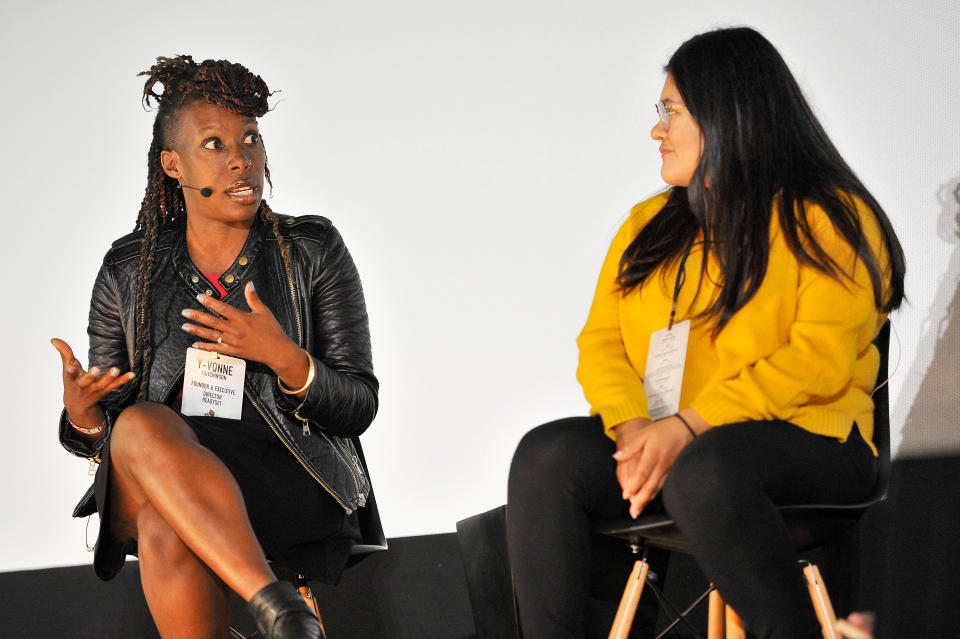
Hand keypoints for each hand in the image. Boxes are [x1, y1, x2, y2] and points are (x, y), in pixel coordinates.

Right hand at [51, 338, 135, 430]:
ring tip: (116, 370)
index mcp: (72, 379)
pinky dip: (123, 380)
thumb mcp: (66, 368)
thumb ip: (64, 353)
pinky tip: (132, 374)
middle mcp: (83, 386)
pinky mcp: (105, 391)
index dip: (70, 370)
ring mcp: (95, 390)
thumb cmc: (73, 381)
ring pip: (103, 385)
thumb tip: (53, 339)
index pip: (70, 374)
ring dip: (110, 378)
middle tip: (96, 369)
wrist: (78, 404)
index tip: (70, 366)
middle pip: (87, 381)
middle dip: (91, 376)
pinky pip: (115, 386)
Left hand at [181, 282, 304, 380]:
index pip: (222, 308)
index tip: (199, 297)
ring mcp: (233, 342)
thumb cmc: (272, 330)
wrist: (277, 351)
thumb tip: (250, 283)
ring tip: (184, 326)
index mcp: (242, 318)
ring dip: (196, 330)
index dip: (210, 302)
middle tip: (184, 312)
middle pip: (212, 322)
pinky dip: (205, 347)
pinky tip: (195, 344)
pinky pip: (216, 349)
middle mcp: (235, 330)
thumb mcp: (264, 312)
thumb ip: (253, 298)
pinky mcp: (234, 351)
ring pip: (211, 335)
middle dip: (197, 316)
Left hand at [613, 414, 693, 517]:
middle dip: (641, 500)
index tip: (626, 495)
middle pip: (650, 485)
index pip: (642, 473)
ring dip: (647, 500)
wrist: (686, 428)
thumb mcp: (644, 434)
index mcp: (653, 454)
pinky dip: (654, 494)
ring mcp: (668, 469)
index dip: (634, 485)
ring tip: (638, 510)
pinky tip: (648, 500)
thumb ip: (630, 447)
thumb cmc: (663, 430)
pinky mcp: (672, 471)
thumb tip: (616, 457)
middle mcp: (662, 464)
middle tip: (633, 512)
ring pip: (657, 488)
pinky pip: (662, 485)